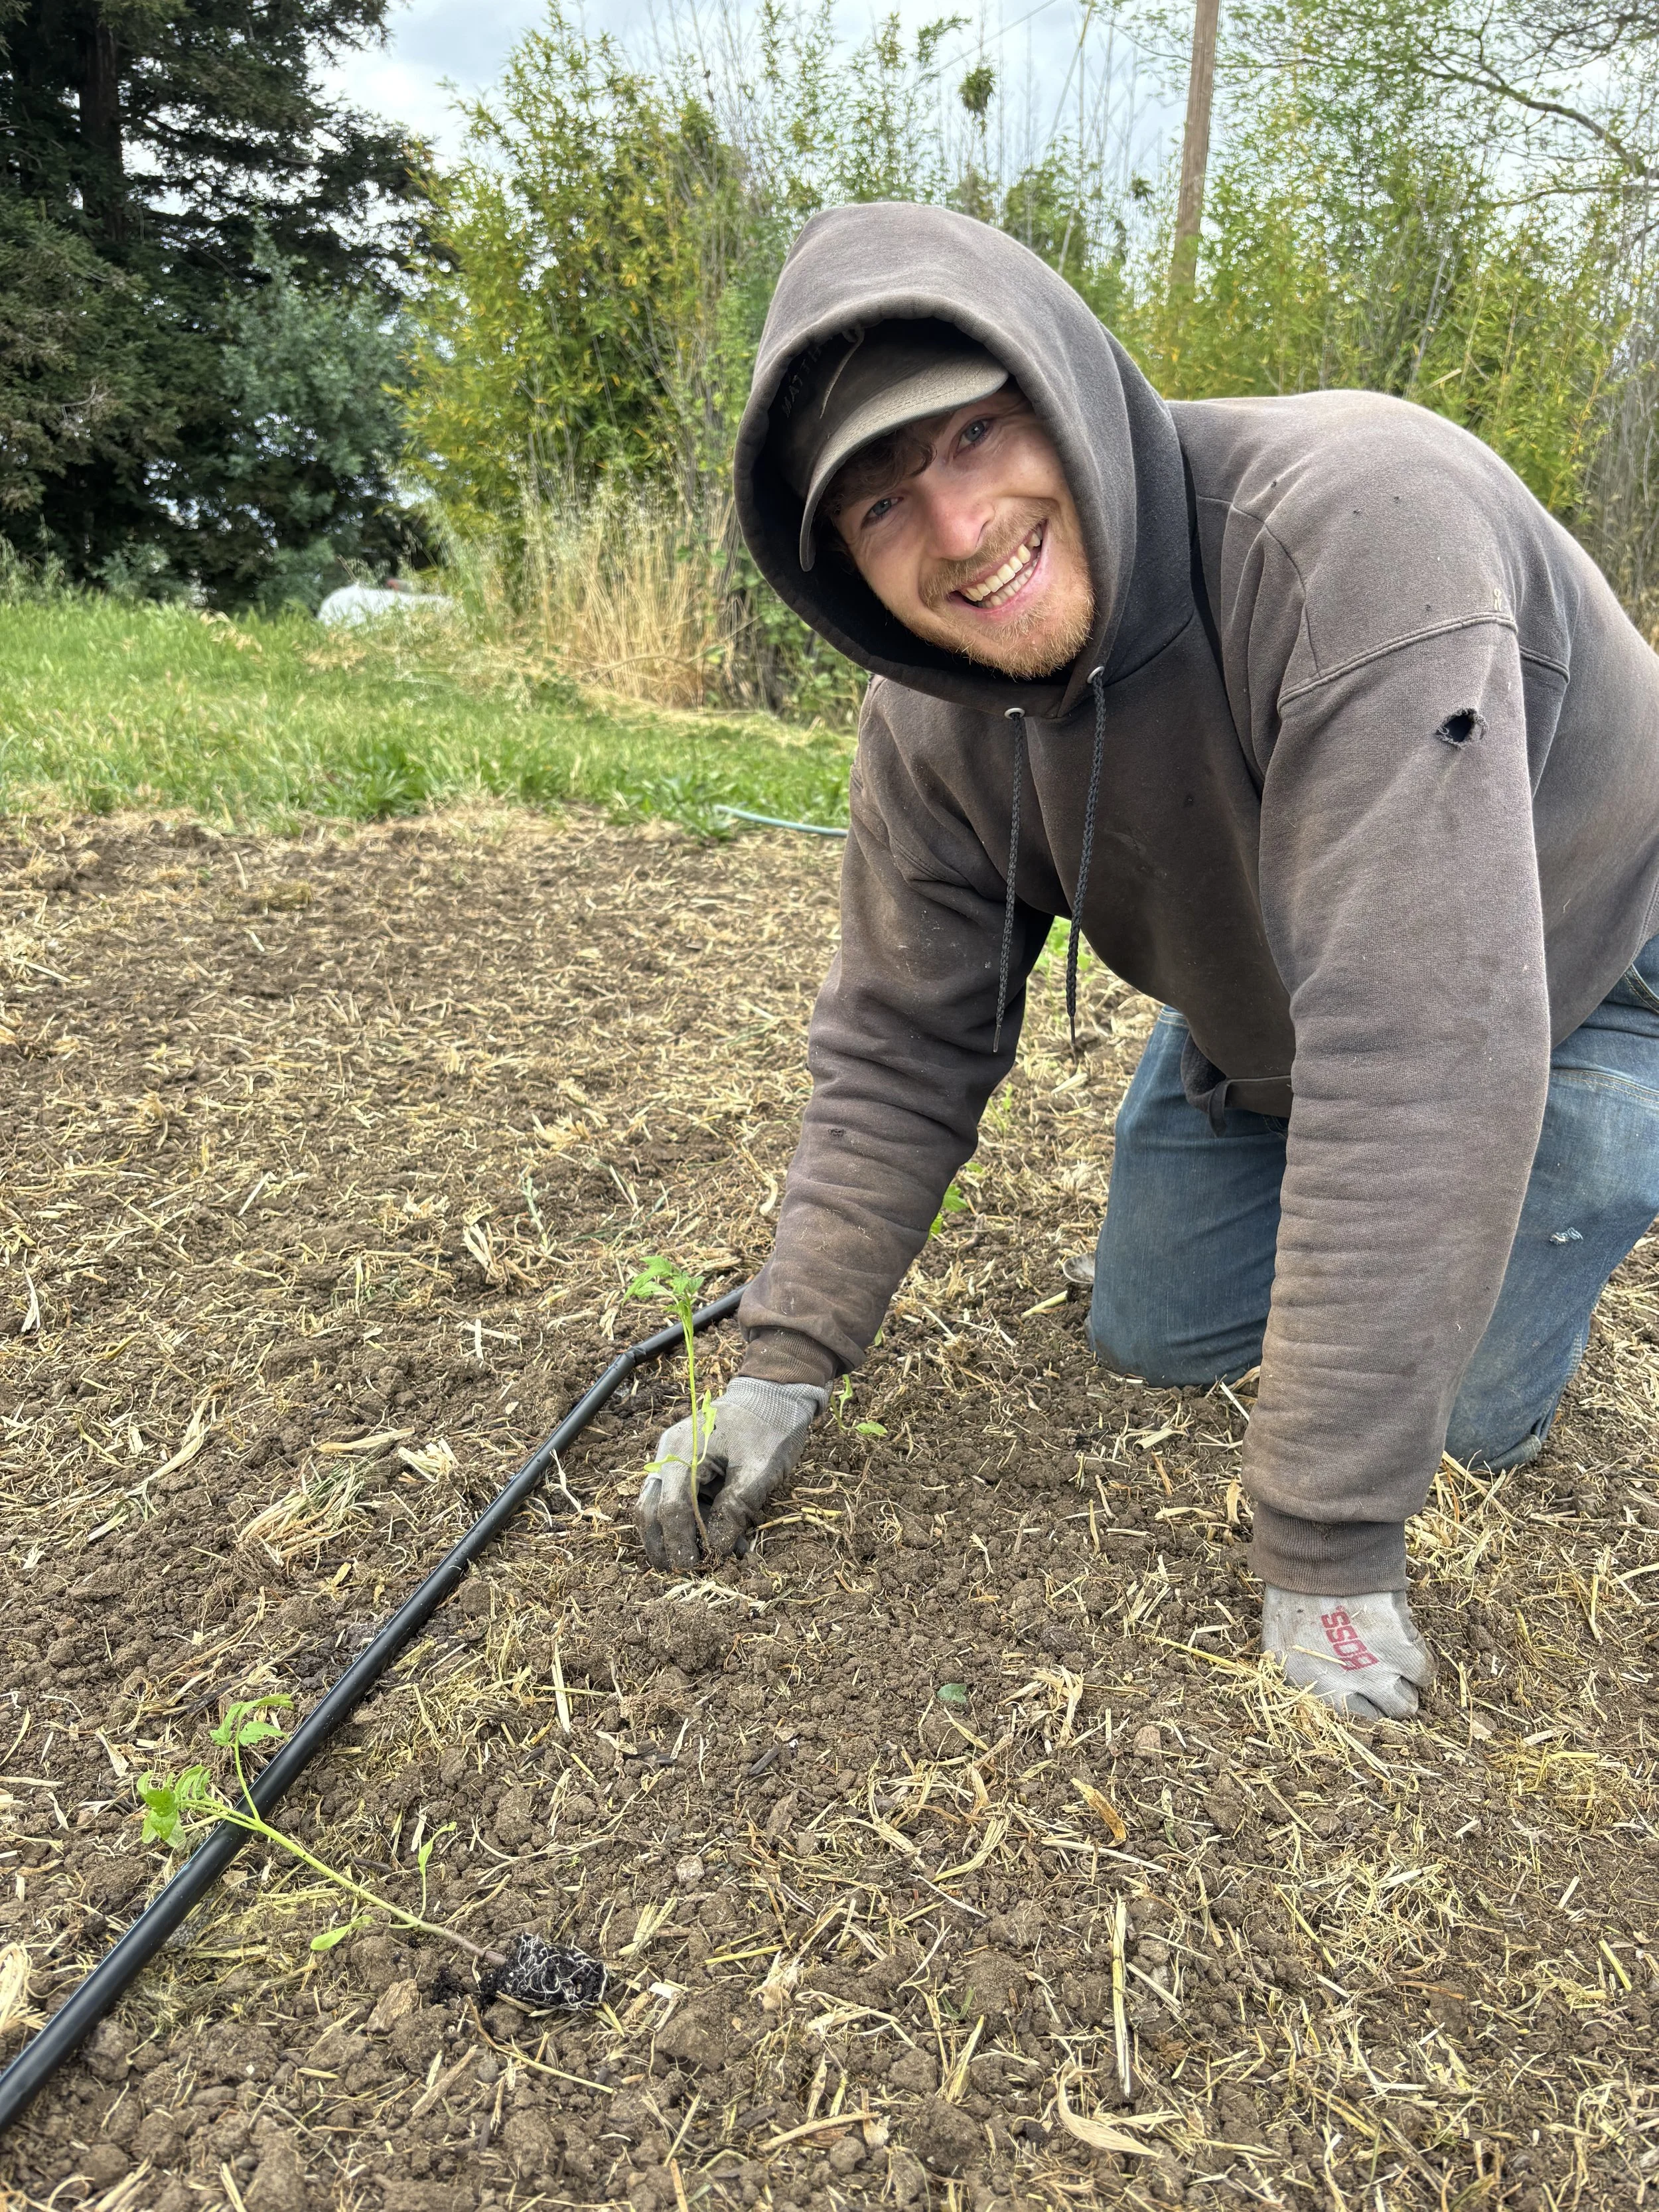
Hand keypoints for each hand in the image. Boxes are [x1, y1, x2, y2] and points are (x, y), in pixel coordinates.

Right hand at [634, 1377, 825, 1572]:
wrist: (776, 1395)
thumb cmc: (771, 1428)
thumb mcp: (760, 1470)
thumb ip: (735, 1509)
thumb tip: (714, 1550)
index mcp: (682, 1451)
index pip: (670, 1508)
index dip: (680, 1543)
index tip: (697, 1567)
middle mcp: (669, 1456)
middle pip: (650, 1510)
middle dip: (667, 1546)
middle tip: (690, 1570)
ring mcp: (674, 1460)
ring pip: (660, 1508)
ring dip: (683, 1538)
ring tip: (717, 1557)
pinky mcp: (686, 1467)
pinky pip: (681, 1501)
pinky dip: (697, 1523)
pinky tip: (726, 1539)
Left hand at [1262, 1587, 1434, 1720]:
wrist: (1316, 1554)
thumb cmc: (1297, 1581)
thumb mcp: (1289, 1626)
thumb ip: (1311, 1654)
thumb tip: (1338, 1664)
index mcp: (1303, 1681)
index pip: (1341, 1716)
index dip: (1359, 1702)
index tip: (1365, 1689)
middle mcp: (1339, 1688)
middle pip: (1377, 1716)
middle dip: (1386, 1699)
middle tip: (1389, 1678)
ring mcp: (1371, 1673)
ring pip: (1405, 1704)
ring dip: (1407, 1687)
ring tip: (1402, 1665)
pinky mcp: (1399, 1652)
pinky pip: (1424, 1673)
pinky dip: (1422, 1662)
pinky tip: (1411, 1644)